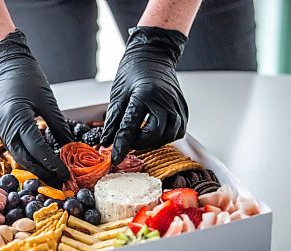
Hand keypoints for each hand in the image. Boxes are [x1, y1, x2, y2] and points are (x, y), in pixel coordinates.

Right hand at [0, 29, 72, 185]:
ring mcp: (0, 129)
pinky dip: (28, 156)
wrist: (4, 64)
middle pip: (24, 158)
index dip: (51, 163)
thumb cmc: (26, 76)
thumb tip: (71, 146)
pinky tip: (40, 162)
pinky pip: (14, 148)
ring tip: (52, 176)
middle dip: (43, 172)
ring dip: (35, 167)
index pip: (36, 149)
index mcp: (16, 118)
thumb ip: (58, 125)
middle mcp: (4, 127)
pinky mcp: (0, 128)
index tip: (65, 174)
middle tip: (59, 182)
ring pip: (18, 156)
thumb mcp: (47, 100)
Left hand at [101, 26, 188, 164]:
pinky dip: (165, 136)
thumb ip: (113, 120)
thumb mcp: (118, 94)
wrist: (153, 54)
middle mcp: (165, 100)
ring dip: (153, 141)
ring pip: (168, 136)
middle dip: (139, 143)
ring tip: (140, 136)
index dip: (122, 145)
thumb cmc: (135, 69)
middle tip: (128, 141)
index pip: (131, 127)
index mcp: (145, 94)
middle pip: (154, 135)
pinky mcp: (183, 108)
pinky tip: (154, 132)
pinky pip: (177, 131)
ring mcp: (177, 105)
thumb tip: (107, 141)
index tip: (116, 157)